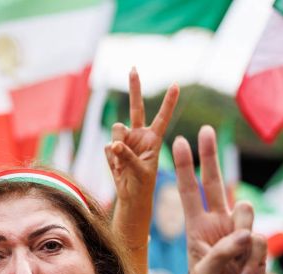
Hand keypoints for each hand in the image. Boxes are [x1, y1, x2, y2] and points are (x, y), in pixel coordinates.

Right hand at [105, 68, 177, 199]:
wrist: (130, 196)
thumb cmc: (143, 185)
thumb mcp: (140, 172)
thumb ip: (128, 157)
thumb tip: (113, 144)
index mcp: (153, 139)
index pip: (162, 117)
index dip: (168, 102)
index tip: (176, 84)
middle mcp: (140, 135)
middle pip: (136, 107)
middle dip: (134, 87)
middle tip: (133, 68)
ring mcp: (125, 140)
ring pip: (116, 129)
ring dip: (118, 144)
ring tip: (123, 162)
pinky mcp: (112, 148)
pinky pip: (107, 147)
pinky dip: (110, 159)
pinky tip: (117, 168)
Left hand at [173, 126, 266, 273]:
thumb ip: (221, 252)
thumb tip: (247, 234)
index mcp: (197, 231)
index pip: (189, 193)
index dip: (183, 168)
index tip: (176, 142)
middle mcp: (217, 227)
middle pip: (214, 184)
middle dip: (209, 157)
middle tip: (205, 130)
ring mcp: (240, 235)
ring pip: (244, 211)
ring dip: (239, 230)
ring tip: (235, 258)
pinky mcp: (259, 248)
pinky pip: (259, 241)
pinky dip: (252, 257)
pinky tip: (247, 273)